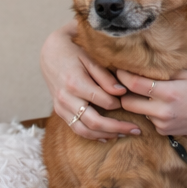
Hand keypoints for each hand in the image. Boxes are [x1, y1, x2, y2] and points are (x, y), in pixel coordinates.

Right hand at [41, 21, 141, 140]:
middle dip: (117, 128)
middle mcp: (66, 98)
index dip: (119, 104)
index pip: (103, 101)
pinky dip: (92, 135)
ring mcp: (60, 107)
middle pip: (94, 121)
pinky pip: (76, 128)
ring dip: (105, 135)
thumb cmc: (73, 52)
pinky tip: (107, 136)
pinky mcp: (59, 111)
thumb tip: (122, 92)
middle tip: (136, 130)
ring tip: (124, 135)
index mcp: (75, 83)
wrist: (50, 52)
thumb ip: (105, 77)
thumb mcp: (90, 58)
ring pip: (84, 130)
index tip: (129, 102)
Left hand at [116, 68, 186, 136]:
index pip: (134, 84)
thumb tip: (140, 64)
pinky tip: (162, 107)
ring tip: (147, 95)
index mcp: (168, 92)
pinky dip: (150, 113)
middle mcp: (162, 110)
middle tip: (124, 84)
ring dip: (137, 103)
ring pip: (137, 112)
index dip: (123, 76)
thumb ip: (161, 72)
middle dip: (123, 93)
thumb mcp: (184, 74)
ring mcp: (162, 123)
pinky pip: (148, 120)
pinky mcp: (163, 131)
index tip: (118, 69)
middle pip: (127, 103)